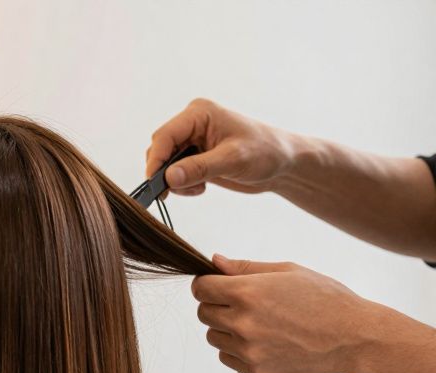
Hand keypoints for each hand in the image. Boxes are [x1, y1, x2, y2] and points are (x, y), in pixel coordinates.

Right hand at [146, 99, 302, 196]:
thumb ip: (199, 168)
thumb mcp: (233, 160)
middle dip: (165, 172)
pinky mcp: (195, 156)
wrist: (284, 164)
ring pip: (165, 163)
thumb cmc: (266, 152)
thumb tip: (169, 178)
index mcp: (199, 113)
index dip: (156, 160)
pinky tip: (201, 187)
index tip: (155, 183)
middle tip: (176, 192)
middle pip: (160, 149)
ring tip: (198, 188)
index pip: (165, 136)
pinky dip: (182, 184)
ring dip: (175, 180)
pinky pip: (175, 171)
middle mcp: (192, 124)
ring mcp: (193, 140)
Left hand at [191, 255, 378, 372]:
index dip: (207, 284)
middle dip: (216, 305)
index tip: (216, 285)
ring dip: (225, 328)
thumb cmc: (325, 298)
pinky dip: (236, 348)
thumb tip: (215, 262)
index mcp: (248, 292)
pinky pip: (226, 356)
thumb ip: (245, 268)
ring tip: (257, 321)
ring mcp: (248, 348)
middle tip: (243, 303)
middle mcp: (242, 322)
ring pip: (212, 336)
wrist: (354, 338)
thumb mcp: (287, 272)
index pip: (201, 289)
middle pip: (203, 313)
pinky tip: (261, 339)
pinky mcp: (255, 369)